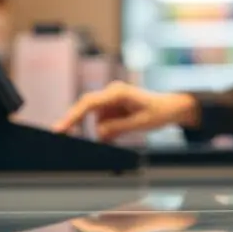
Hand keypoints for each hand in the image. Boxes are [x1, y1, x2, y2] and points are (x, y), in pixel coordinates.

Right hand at [52, 81, 200, 140]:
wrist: (172, 108)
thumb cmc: (160, 112)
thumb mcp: (140, 123)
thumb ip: (117, 128)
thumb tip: (98, 133)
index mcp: (117, 92)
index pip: (88, 103)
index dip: (72, 116)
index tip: (60, 128)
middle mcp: (111, 93)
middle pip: (86, 109)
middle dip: (77, 125)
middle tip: (65, 139)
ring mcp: (111, 101)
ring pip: (95, 121)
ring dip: (101, 133)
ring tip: (122, 132)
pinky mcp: (113, 109)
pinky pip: (103, 124)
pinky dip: (107, 133)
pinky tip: (119, 134)